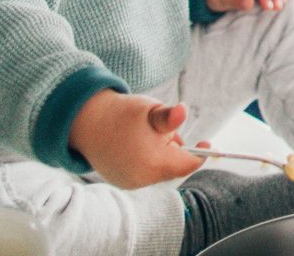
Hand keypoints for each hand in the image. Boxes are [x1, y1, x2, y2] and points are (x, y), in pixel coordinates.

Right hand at [68, 90, 201, 188]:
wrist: (85, 122)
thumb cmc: (122, 114)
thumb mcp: (150, 111)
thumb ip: (169, 117)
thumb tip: (183, 111)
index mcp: (153, 164)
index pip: (187, 165)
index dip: (200, 154)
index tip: (207, 143)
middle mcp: (142, 180)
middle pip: (173, 168)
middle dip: (175, 150)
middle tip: (165, 130)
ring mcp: (130, 183)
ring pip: (159, 170)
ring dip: (161, 154)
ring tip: (148, 133)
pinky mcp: (121, 181)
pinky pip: (144, 173)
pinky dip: (147, 160)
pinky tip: (136, 143)